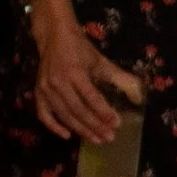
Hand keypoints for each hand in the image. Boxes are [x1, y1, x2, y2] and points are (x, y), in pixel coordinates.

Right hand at [29, 0, 145, 142]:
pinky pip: (43, 114)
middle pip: (77, 110)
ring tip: (96, 139)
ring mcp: (45, 89)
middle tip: (109, 137)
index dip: (104, 112)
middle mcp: (58, 82)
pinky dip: (54, 127)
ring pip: (63, 115)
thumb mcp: (101, 61)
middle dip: (94, 125)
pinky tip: (67, 136)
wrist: (54, 37)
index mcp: (75, 72)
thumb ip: (120, 78)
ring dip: (80, 129)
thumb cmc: (80, 49)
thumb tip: (138, 95)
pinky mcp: (38, 93)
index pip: (91, 97)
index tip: (116, 124)